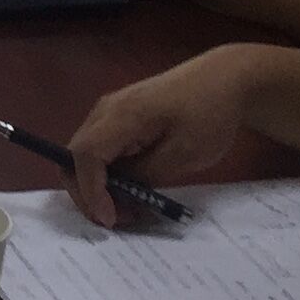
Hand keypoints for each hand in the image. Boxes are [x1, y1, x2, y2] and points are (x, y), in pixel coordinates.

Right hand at [63, 46, 267, 225]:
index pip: (85, 155)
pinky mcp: (120, 116)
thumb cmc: (210, 115)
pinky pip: (99, 148)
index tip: (111, 219)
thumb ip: (146, 174)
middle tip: (116, 219)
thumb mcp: (184, 154)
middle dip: (86, 194)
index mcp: (122, 115)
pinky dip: (105, 173)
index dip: (90, 192)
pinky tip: (130, 188)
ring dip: (95, 186)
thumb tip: (119, 191)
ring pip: (83, 154)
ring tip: (128, 208)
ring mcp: (110, 110)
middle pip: (74, 156)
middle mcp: (106, 109)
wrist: (225, 80)